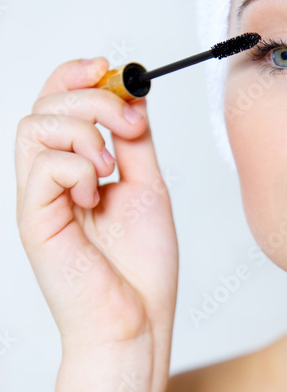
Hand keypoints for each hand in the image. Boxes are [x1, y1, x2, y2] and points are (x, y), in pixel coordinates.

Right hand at [15, 57, 178, 362]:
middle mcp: (50, 180)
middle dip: (93, 100)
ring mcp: (39, 199)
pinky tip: (97, 195)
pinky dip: (78, 167)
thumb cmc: (140, 268)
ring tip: (112, 168)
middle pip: (44, 105)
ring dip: (84, 132)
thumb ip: (135, 143)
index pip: (58, 104)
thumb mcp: (147, 187)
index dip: (77, 76)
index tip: (111, 69)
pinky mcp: (34, 220)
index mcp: (74, 169)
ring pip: (35, 126)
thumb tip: (133, 94)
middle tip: (130, 126)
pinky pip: (42, 165)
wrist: (136, 323)